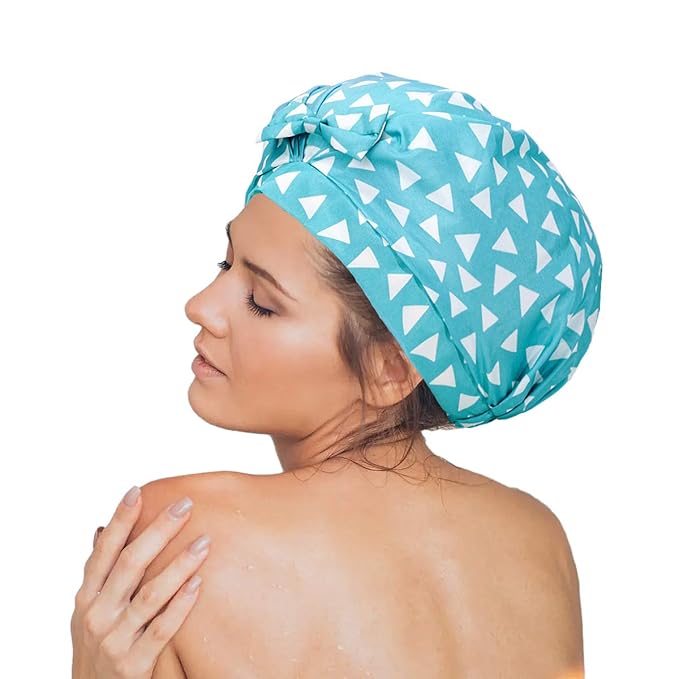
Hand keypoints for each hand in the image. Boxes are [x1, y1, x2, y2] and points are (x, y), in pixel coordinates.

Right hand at [71, 487, 210, 677]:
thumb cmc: (98, 647)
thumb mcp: (90, 610)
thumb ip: (99, 574)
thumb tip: (102, 529)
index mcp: (87, 596)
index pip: (104, 551)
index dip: (120, 520)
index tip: (138, 491)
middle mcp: (96, 615)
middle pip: (130, 563)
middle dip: (158, 530)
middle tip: (185, 504)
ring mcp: (113, 641)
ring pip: (150, 594)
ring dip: (179, 565)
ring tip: (204, 541)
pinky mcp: (132, 666)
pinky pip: (161, 630)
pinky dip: (180, 605)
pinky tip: (199, 584)